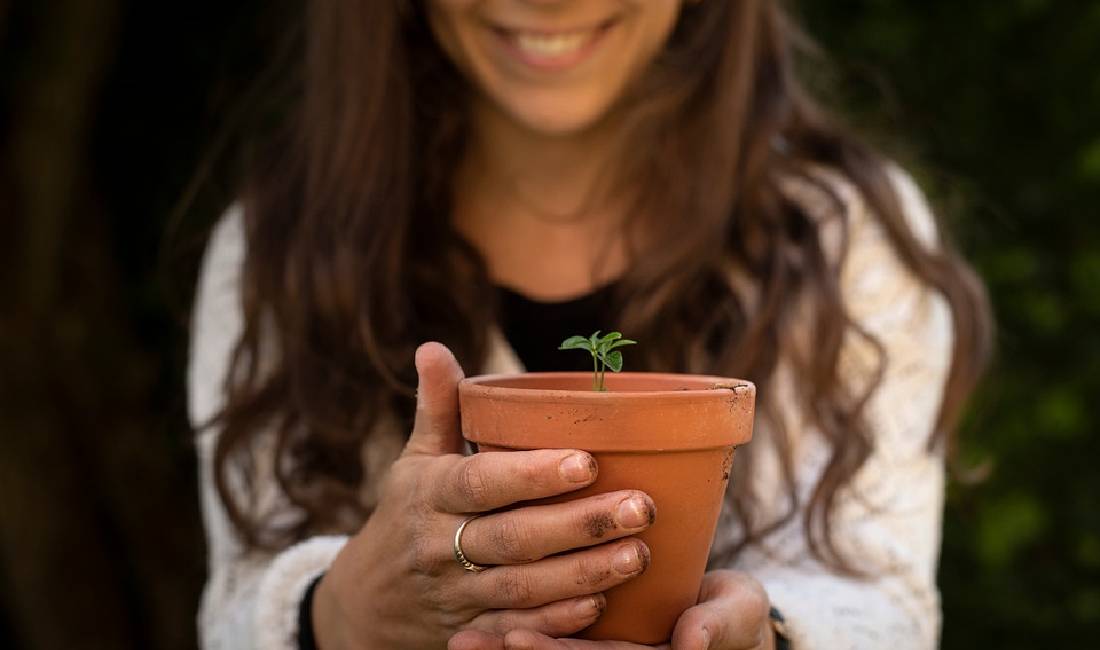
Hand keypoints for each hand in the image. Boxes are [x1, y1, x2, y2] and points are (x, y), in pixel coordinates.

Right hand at [312, 342, 655, 649]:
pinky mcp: (471, 632)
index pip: (482, 483)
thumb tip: (433, 347)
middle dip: (579, 525)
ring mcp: (456, 594)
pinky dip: (557, 620)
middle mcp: (440, 545)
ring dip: (583, 573)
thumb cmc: (407, 513)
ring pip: (523, 587)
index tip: (588, 460)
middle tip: (642, 506)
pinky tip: (603, 604)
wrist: (367, 602)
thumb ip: (437, 408)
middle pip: (514, 537)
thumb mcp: (414, 460)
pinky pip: (516, 628)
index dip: (533, 474)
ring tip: (639, 553)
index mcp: (431, 493)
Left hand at [448, 570, 773, 649]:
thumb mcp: (740, 613)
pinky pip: (552, 640)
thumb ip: (721, 624)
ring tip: (459, 642)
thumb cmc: (732, 614)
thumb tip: (690, 642)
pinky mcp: (588, 643)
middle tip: (468, 642)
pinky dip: (511, 638)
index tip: (516, 638)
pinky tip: (472, 631)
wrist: (722, 620)